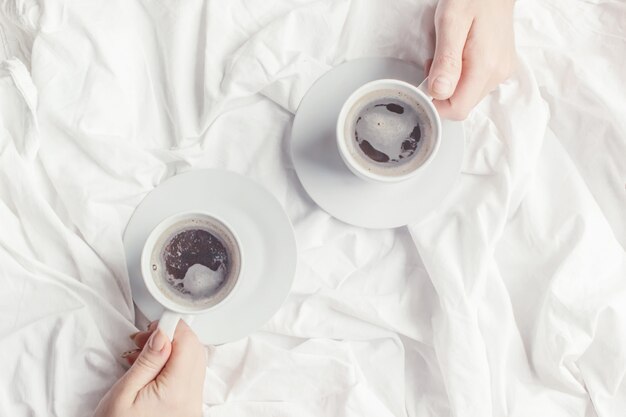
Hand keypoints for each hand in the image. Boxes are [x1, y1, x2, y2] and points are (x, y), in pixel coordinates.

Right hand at [94, 321, 205, 416]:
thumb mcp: (124, 393)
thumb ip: (148, 361)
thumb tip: (163, 334)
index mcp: (177, 392)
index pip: (187, 343)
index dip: (172, 327)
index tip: (154, 323)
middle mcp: (192, 399)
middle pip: (195, 350)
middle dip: (172, 336)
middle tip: (144, 338)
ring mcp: (193, 405)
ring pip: (194, 361)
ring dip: (172, 349)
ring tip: (142, 354)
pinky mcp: (189, 408)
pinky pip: (189, 377)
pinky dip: (173, 365)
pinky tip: (151, 367)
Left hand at [426, 0, 515, 119]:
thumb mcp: (450, 22)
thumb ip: (446, 60)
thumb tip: (438, 92)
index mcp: (485, 66)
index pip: (457, 109)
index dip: (435, 104)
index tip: (423, 86)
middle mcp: (497, 74)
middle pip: (462, 106)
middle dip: (441, 93)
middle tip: (434, 63)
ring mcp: (501, 73)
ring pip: (467, 97)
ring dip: (450, 85)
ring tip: (447, 55)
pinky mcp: (501, 69)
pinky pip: (475, 86)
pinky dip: (461, 78)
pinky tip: (459, 57)